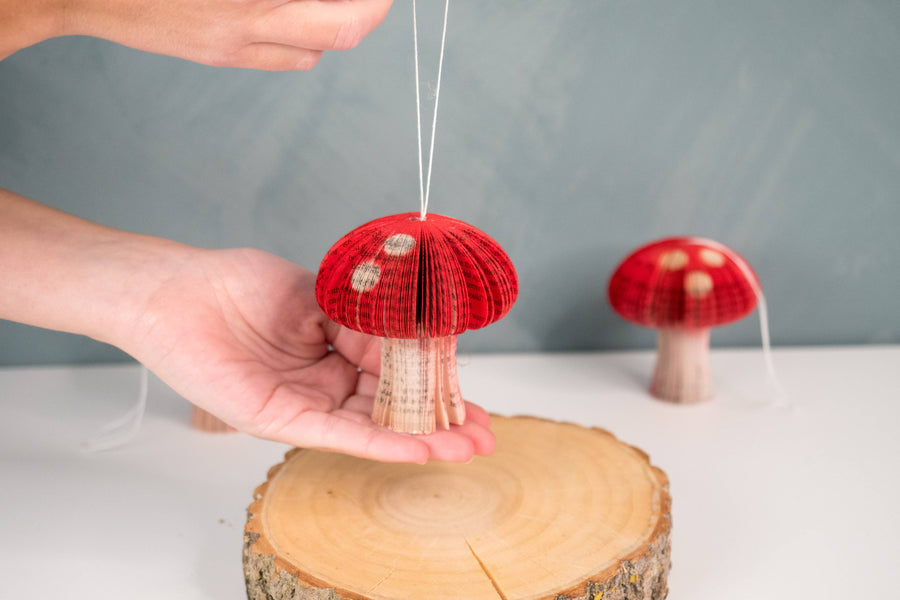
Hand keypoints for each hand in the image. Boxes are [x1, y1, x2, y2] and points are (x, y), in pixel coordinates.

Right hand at [1, 0, 392, 69]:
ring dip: (336, 27)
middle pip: (338, 34)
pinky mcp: (217, 56)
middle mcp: (243, 27)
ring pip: (312, 54)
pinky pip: (281, 59)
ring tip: (337, 1)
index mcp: (247, 2)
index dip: (370, 1)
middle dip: (369, 11)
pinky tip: (294, 12)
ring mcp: (230, 48)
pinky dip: (302, 39)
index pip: (338, 13)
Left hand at [123, 246, 494, 462]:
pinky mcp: (282, 420)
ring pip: (374, 426)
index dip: (436, 382)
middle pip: (393, 406)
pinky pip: (339, 436)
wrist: (180, 293)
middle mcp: (325, 381)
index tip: (471, 390)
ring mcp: (306, 403)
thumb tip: (414, 335)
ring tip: (467, 448)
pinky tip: (420, 450)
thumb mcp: (319, 292)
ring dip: (422, 439)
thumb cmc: (241, 283)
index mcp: (337, 347)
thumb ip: (366, 318)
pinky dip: (381, 443)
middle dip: (441, 421)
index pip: (398, 370)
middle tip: (485, 434)